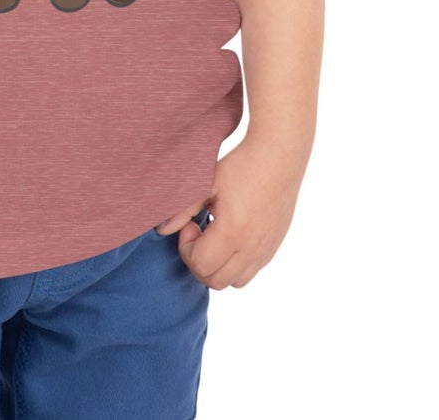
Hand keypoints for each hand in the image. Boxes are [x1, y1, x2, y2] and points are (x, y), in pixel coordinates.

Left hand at [154, 138, 308, 289]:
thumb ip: (182, 209)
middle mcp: (252, 248)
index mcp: (233, 232)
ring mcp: (266, 250)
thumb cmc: (240, 167)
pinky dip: (236, 263)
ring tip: (215, 237)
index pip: (200, 265)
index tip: (190, 224)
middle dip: (198, 262)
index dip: (186, 248)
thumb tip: (161, 230)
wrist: (278, 157)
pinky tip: (231, 235)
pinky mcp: (274, 246)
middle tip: (198, 233)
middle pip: (215, 281)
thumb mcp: (205, 184)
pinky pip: (252, 271)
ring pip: (235, 282)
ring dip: (218, 267)